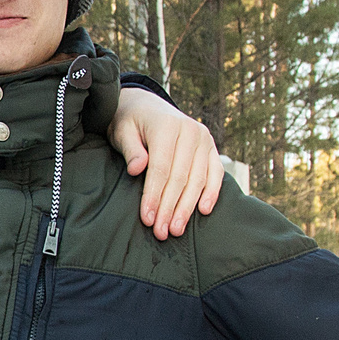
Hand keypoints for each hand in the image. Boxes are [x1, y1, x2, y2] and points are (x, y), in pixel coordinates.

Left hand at [109, 88, 227, 239]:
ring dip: (187, 208)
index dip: (154, 195)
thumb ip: (130, 149)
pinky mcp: (212, 148)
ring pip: (198, 179)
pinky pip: (216, 173)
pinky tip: (204, 211)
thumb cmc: (130, 123)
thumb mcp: (122, 131)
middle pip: (181, 177)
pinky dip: (212, 192)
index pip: (161, 168)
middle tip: (161, 232)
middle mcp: (190, 131)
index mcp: (167, 125)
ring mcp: (204, 139)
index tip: (148, 219)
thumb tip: (137, 169)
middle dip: (170, 208)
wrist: (147, 107)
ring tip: (176, 229)